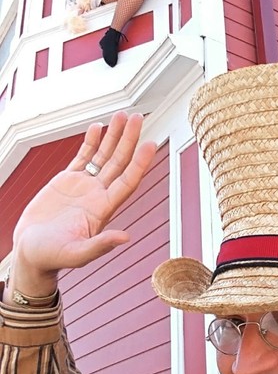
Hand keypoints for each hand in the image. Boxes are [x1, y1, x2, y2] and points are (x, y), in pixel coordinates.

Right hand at [8, 113, 156, 298]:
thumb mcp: (77, 254)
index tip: (151, 144)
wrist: (30, 252)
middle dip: (129, 140)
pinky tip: (98, 128)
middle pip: (119, 163)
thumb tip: (125, 237)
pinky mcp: (66, 181)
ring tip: (122, 116)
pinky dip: (91, 142)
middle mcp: (97, 195)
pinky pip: (83, 157)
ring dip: (114, 136)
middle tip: (138, 118)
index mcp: (102, 210)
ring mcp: (83, 187)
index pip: (127, 182)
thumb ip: (100, 245)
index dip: (140, 163)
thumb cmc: (52, 257)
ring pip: (103, 156)